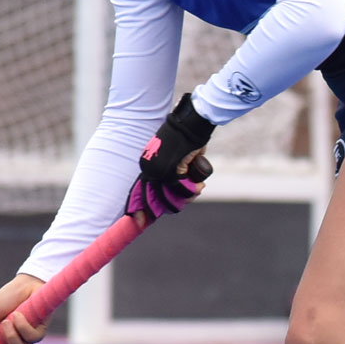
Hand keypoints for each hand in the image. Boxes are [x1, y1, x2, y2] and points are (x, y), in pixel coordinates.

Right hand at [0, 274, 46, 343]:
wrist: (27, 283)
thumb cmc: (8, 297)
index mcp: (0, 341)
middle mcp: (14, 342)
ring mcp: (27, 338)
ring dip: (11, 336)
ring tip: (8, 320)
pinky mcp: (40, 331)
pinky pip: (32, 337)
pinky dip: (23, 326)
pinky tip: (19, 314)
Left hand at [134, 95, 216, 213]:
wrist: (188, 124)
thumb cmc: (183, 134)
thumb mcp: (172, 151)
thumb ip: (171, 164)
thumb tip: (179, 179)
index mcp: (145, 164)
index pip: (144, 189)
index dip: (146, 205)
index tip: (144, 219)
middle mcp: (149, 169)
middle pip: (159, 195)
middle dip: (172, 204)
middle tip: (185, 201)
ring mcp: (159, 172)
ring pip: (173, 194)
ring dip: (187, 195)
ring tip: (197, 188)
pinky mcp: (171, 173)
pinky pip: (183, 189)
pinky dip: (193, 189)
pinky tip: (200, 185)